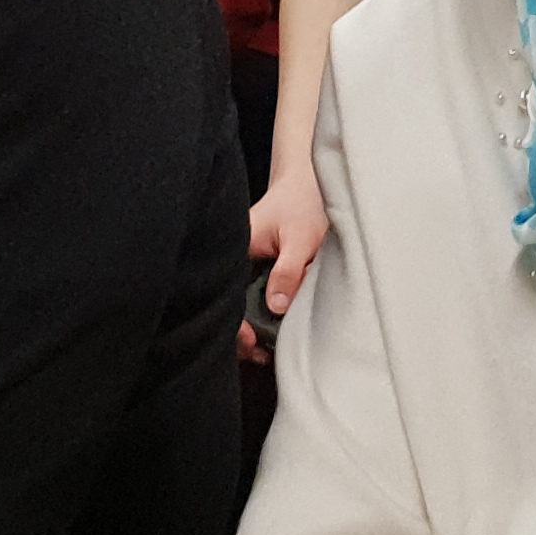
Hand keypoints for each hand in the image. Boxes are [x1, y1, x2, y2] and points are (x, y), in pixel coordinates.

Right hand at [242, 167, 330, 364]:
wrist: (312, 181)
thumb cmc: (304, 202)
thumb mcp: (300, 237)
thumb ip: (288, 270)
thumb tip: (277, 306)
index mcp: (234, 248)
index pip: (223, 295)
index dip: (235, 325)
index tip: (252, 343)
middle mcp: (234, 259)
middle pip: (228, 304)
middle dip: (242, 332)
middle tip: (261, 354)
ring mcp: (245, 265)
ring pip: (242, 303)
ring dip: (255, 325)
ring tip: (268, 348)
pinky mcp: (259, 269)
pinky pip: (255, 297)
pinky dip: (265, 314)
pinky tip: (275, 326)